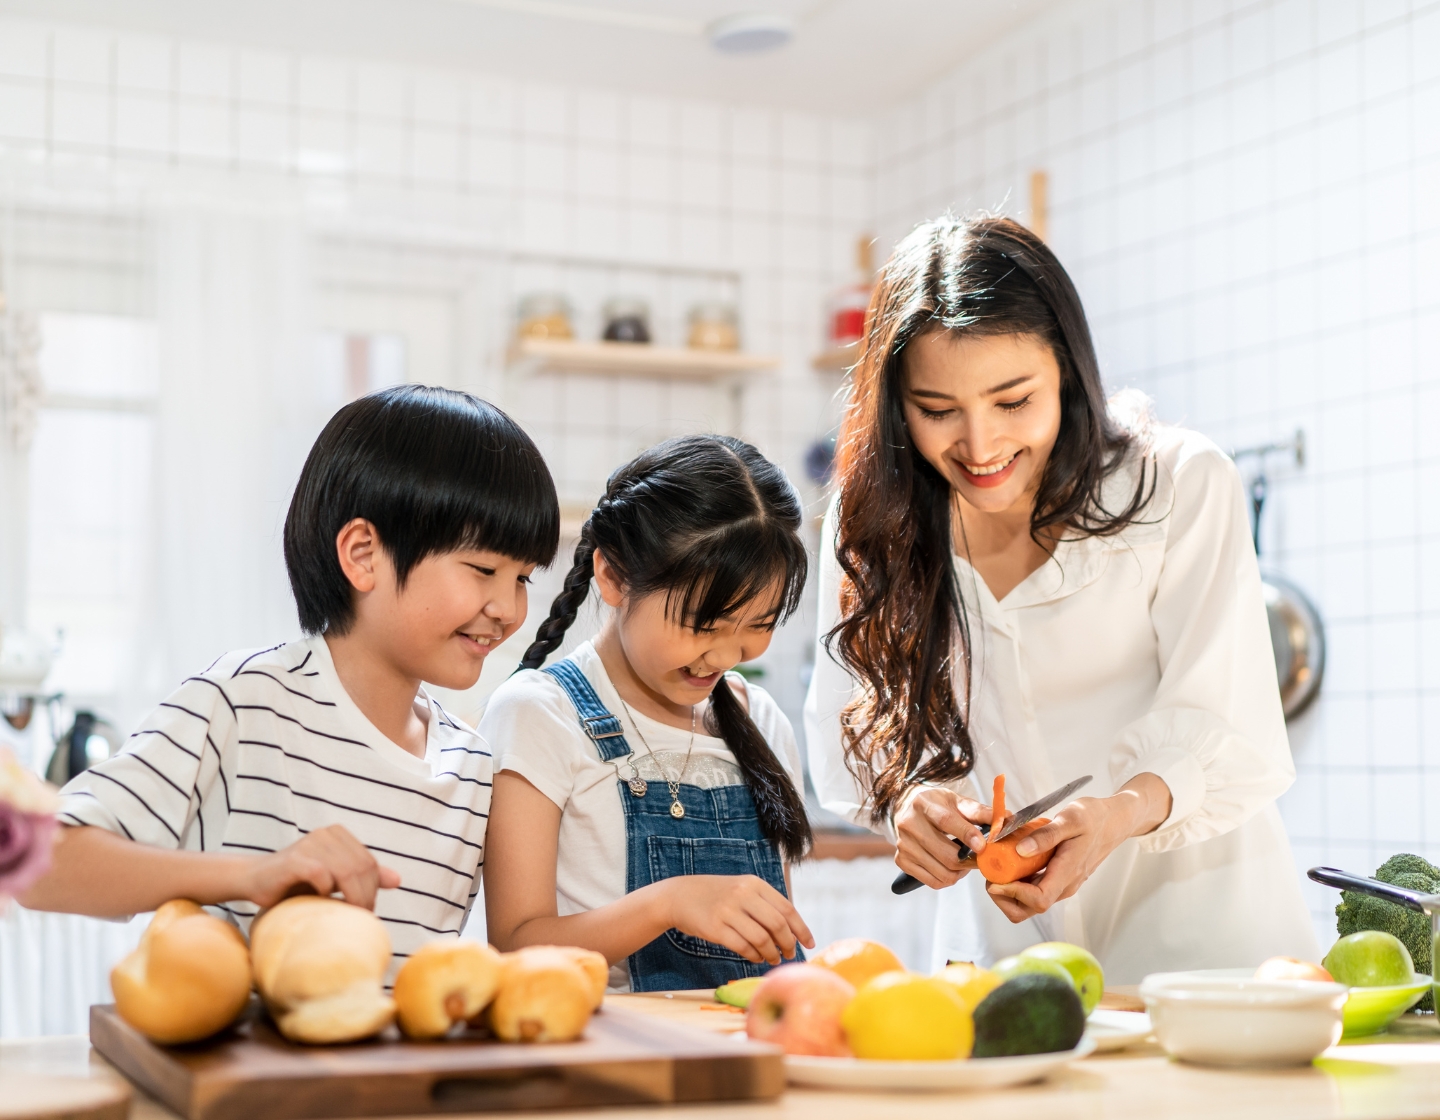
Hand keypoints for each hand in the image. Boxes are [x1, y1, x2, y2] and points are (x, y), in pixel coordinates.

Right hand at [241, 825, 400, 909]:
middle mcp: (327, 834)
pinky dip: (325, 891)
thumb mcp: (334, 878)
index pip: (370, 863)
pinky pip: (321, 874)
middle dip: (364, 896)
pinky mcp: (294, 858)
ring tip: (345, 915)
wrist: (255, 880)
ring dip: (350, 897)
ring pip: (346, 871)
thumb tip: (397, 880)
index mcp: (340, 835)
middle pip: (361, 867)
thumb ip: (362, 876)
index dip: (372, 890)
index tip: (366, 911)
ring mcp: (310, 843)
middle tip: (359, 918)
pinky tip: (319, 901)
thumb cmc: (297, 882)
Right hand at [660, 875, 815, 964]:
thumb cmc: (717, 895)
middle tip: (788, 954)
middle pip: (778, 925)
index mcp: (755, 884)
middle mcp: (744, 895)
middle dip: (788, 944)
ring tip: (772, 958)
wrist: (680, 896)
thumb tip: (792, 932)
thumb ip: (765, 905)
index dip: (801, 929)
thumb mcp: (742, 889)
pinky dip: (753, 956)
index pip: (787, 909)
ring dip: (771, 953)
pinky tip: (755, 958)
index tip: (809, 943)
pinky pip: (743, 947)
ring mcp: (729, 911)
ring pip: (762, 939)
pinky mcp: (716, 928)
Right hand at [892, 786, 992, 888]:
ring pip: (942, 872)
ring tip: (965, 862)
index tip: (983, 846)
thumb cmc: (937, 805)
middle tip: (982, 859)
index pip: (946, 822)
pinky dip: (947, 879)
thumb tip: (1006, 819)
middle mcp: (909, 824)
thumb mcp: (957, 801)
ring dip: (960, 873)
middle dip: (970, 861)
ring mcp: (904, 844)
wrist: (906, 806)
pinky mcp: (901, 860)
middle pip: (946, 855)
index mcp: (924, 804)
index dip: (966, 835)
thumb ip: (980, 811)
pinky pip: (932, 882)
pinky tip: (950, 867)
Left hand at [985, 773, 1171, 921]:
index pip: (1039, 900)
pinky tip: (1009, 862)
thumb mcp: (1071, 818)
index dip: (1013, 894)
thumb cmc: (1094, 818)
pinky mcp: (1058, 879)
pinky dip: (1016, 883)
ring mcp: (1061, 884)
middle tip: (991, 873)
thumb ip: (1046, 835)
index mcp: (1068, 873)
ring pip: (1029, 903)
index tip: (995, 879)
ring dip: (1007, 891)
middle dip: (1004, 898)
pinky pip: (1033, 890)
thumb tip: (1021, 851)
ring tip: (997, 866)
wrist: (1114, 821)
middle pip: (1029, 909)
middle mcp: (1064, 885)